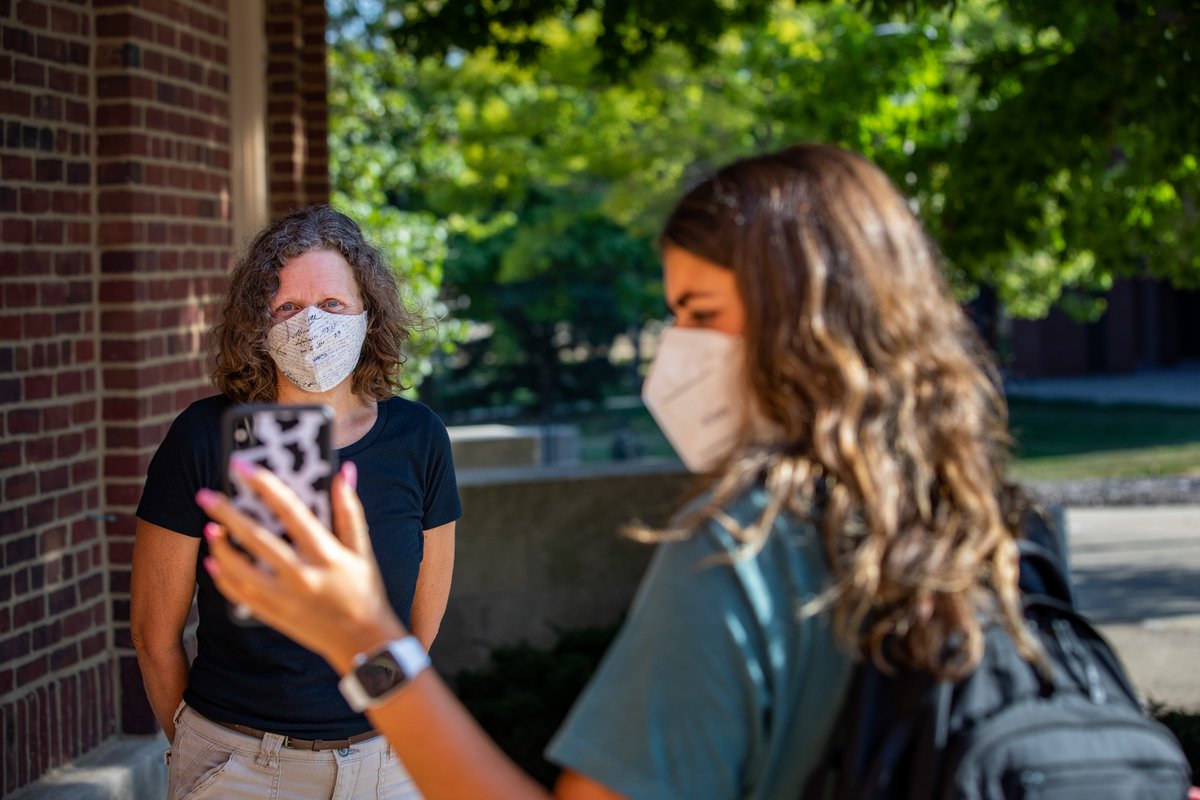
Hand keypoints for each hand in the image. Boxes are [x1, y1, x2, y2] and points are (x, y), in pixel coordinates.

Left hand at [197, 460, 405, 673]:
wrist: (363, 642)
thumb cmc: (365, 591)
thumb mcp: (362, 550)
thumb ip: (350, 510)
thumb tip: (344, 471)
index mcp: (325, 554)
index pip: (291, 512)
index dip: (266, 487)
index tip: (244, 468)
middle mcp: (302, 576)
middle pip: (256, 539)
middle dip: (227, 513)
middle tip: (205, 495)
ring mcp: (284, 598)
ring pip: (240, 570)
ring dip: (220, 546)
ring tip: (209, 526)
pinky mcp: (274, 615)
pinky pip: (239, 595)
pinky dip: (222, 578)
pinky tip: (213, 561)